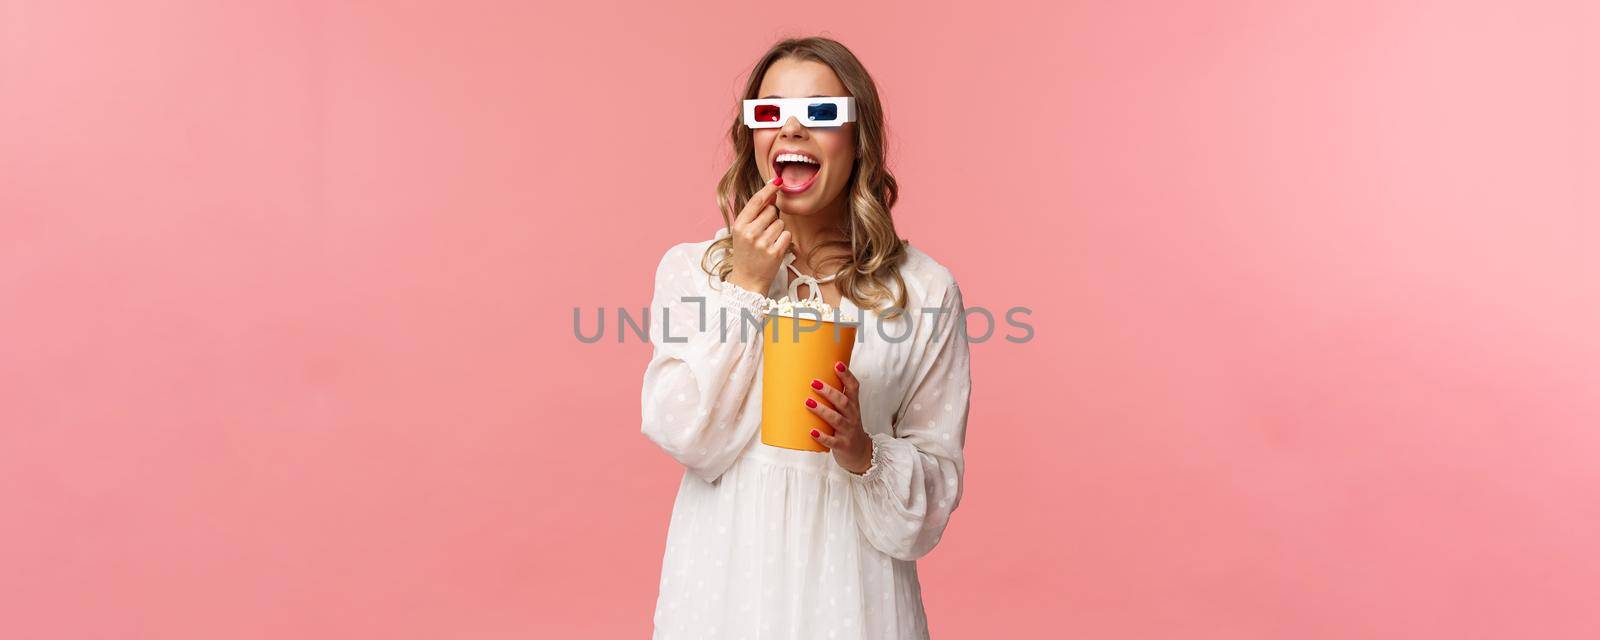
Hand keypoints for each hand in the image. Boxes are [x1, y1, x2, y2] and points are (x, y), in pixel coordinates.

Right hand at [727, 176, 791, 293]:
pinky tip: (774, 248)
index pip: (757, 201)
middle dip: (771, 218)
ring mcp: (762, 244)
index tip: (778, 181)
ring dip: (778, 231)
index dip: (768, 188)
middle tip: (763, 233)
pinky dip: (784, 240)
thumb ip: (755, 213)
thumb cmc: (746, 254)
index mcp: (739, 226)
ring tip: (767, 243)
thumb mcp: (743, 232)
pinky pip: (787, 235)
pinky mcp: (775, 253)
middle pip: (771, 211)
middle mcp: (750, 233)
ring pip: (780, 223)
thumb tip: (771, 191)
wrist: (747, 281)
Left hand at [805, 361, 873, 474]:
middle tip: (814, 383)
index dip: (847, 376)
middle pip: (843, 402)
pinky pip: (832, 441)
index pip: (853, 388)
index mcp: (853, 405)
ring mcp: (848, 431)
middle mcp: (852, 416)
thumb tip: (812, 378)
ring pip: (836, 419)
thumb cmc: (848, 427)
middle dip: (829, 392)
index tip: (837, 365)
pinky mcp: (843, 446)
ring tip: (808, 403)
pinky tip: (812, 432)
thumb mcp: (846, 411)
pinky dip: (822, 437)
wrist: (861, 453)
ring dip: (822, 410)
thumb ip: (835, 398)